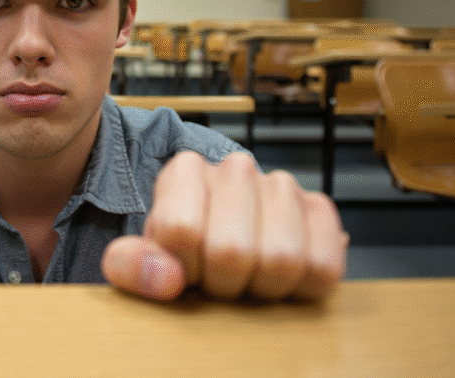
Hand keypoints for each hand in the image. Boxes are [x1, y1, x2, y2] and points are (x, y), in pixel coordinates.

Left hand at [101, 151, 347, 301]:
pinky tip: (282, 276)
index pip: (181, 230)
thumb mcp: (139, 258)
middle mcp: (235, 169)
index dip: (183, 266)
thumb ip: (130, 266)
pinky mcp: (319, 212)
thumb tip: (167, 278)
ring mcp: (281, 186)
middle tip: (216, 278)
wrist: (219, 239)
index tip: (183, 268)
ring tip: (248, 277)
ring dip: (262, 286)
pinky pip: (324, 265)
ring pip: (281, 259)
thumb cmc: (179, 250)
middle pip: (232, 251)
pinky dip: (303, 284)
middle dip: (221, 282)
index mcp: (184, 170)